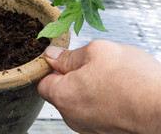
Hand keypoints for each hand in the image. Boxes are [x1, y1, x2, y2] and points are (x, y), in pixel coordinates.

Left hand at [38, 40, 160, 133]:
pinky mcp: (104, 131)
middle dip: (72, 77)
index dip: (53, 68)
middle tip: (94, 66)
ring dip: (89, 88)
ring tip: (111, 79)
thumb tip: (51, 56)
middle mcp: (71, 117)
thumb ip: (69, 55)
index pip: (43, 81)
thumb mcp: (97, 52)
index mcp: (63, 96)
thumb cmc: (134, 81)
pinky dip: (101, 101)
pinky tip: (118, 92)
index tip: (67, 59)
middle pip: (61, 92)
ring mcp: (88, 127)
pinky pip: (94, 111)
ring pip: (79, 101)